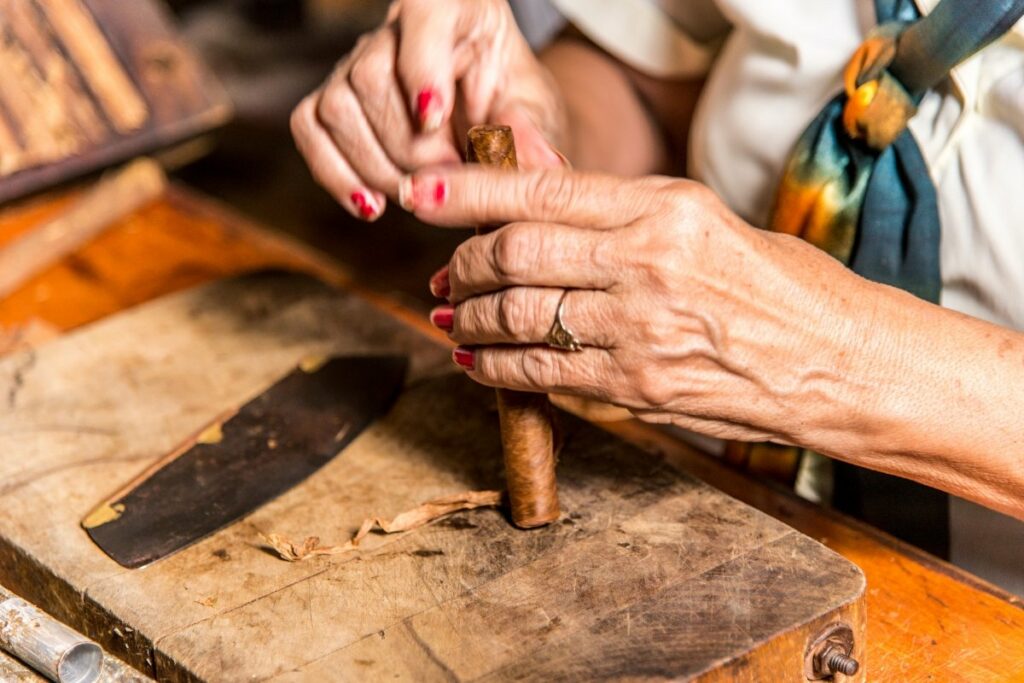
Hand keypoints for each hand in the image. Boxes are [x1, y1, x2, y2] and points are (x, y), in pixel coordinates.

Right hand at [290, 0, 566, 220]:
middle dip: (409, 147)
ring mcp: (357, 64)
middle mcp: (396, 30)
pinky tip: (372, 205)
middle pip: (371, 76)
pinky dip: (336, 174)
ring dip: (377, 167)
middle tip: (449, 178)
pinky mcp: (334, 102)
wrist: (497, 129)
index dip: (421, 67)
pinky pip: (310, 130)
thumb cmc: (516, 110)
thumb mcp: (536, 117)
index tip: (433, 119)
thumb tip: (539, 165)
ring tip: (422, 193)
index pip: (424, 13)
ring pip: (336, 108)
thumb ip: (530, 134)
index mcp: (457, 9)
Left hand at [404, 167, 879, 445]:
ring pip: (516, 316)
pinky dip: (494, 366)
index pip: (541, 191)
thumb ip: (612, 206)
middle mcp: (646, 263)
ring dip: (469, 317)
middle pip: (514, 254)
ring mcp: (639, 331)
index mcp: (664, 209)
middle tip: (444, 272)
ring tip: (453, 316)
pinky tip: (477, 359)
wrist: (834, 363)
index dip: (468, 194)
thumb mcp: (699, 220)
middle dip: (461, 264)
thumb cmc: (773, 284)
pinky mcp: (636, 388)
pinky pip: (540, 373)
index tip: (422, 195)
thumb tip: (531, 179)